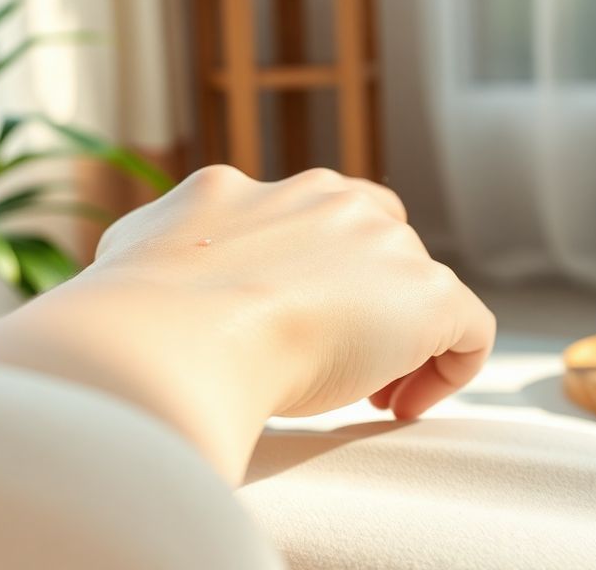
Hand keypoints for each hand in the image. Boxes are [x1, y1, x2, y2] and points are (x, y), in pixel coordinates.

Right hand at [0, 166, 495, 481]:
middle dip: (358, 296)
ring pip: (415, 283)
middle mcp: (317, 197)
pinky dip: (451, 364)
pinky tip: (408, 404)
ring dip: (398, 337)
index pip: (301, 213)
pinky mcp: (425, 293)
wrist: (172, 334)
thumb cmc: (131, 312)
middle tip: (337, 364)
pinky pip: (468, 326)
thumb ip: (152, 249)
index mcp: (241, 191)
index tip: (294, 328)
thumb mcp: (127, 257)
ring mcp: (376, 242)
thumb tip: (133, 270)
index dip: (311, 270)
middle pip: (369, 237)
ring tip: (369, 397)